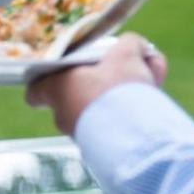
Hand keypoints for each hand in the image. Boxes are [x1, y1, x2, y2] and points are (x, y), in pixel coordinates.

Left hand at [26, 34, 167, 134]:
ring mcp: (82, 135)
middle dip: (101, 82)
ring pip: (99, 110)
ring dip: (121, 97)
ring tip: (152, 79)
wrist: (135, 134)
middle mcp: (64, 115)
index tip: (57, 73)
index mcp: (58, 88)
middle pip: (76, 95)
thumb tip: (134, 45)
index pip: (36, 89)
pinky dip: (131, 115)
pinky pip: (114, 126)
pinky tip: (156, 102)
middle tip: (127, 69)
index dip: (44, 80)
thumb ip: (128, 44)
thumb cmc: (120, 89)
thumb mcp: (126, 54)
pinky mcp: (103, 149)